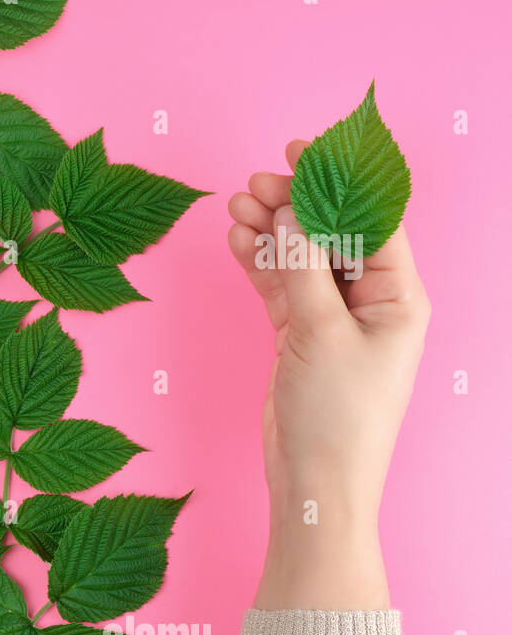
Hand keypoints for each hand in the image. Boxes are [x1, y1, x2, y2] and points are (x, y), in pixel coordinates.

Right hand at [227, 140, 429, 608]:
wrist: (313, 483)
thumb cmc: (337, 417)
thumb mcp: (320, 334)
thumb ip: (302, 269)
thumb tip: (293, 209)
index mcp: (398, 298)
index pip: (370, 223)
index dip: (337, 184)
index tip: (302, 152)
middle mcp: (369, 303)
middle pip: (330, 235)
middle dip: (295, 205)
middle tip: (255, 182)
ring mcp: (332, 320)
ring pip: (299, 257)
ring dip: (270, 230)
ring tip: (236, 206)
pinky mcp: (299, 337)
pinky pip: (278, 285)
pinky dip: (257, 263)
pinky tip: (236, 240)